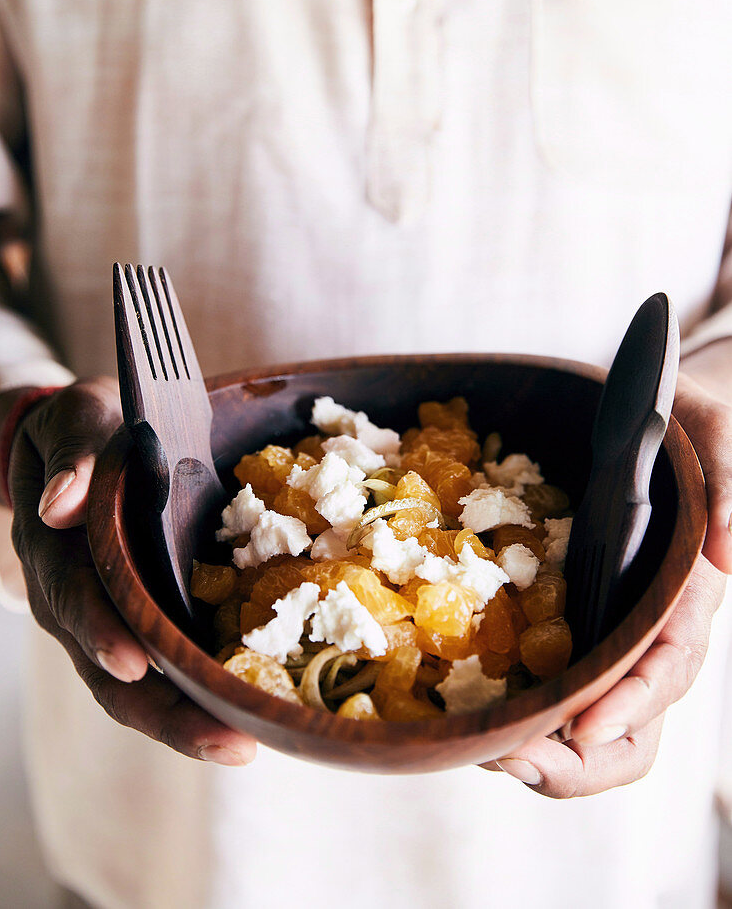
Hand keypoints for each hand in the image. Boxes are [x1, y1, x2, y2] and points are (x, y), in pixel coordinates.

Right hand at [9, 378, 255, 766]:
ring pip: (140, 687)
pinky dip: (200, 694)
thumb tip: (60, 505)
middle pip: (111, 670)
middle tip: (225, 742)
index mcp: (58, 550)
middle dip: (165, 712)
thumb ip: (72, 457)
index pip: (76, 599)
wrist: (87, 441)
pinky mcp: (148, 618)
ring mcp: (112, 618)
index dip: (101, 631)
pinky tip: (248, 714)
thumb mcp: (81, 419)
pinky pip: (169, 666)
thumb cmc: (90, 426)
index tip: (133, 661)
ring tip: (242, 746)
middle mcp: (78, 600)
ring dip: (187, 720)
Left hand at [483, 371, 730, 796]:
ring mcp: (607, 632)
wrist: (651, 418)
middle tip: (516, 760)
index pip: (669, 668)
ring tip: (486, 751)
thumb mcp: (714, 435)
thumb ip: (728, 483)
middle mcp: (649, 630)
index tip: (584, 728)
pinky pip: (549, 685)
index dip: (632, 704)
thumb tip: (728, 545)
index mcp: (687, 598)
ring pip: (587, 723)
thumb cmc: (686, 430)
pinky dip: (518, 712)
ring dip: (542, 751)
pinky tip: (474, 718)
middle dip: (579, 762)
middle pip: (631, 727)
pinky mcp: (567, 622)